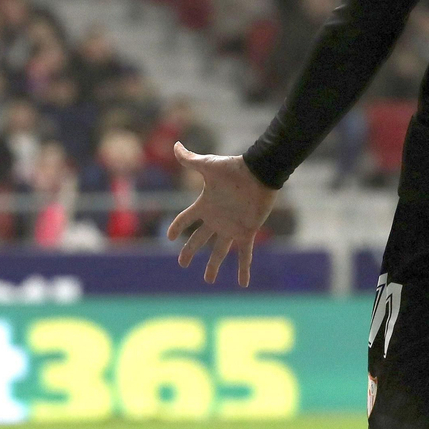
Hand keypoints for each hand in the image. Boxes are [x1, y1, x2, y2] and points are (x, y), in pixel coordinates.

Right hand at [167, 142, 279, 286]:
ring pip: (219, 251)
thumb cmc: (233, 168)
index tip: (169, 237)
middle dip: (190, 252)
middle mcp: (217, 219)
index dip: (177, 227)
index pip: (186, 219)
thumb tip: (175, 145)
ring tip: (208, 281)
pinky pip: (244, 254)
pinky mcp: (247, 232)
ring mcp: (231, 227)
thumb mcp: (208, 165)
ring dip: (213, 266)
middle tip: (182, 264)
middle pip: (199, 240)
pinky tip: (243, 284)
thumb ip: (190, 159)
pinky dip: (244, 269)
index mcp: (205, 205)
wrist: (259, 173)